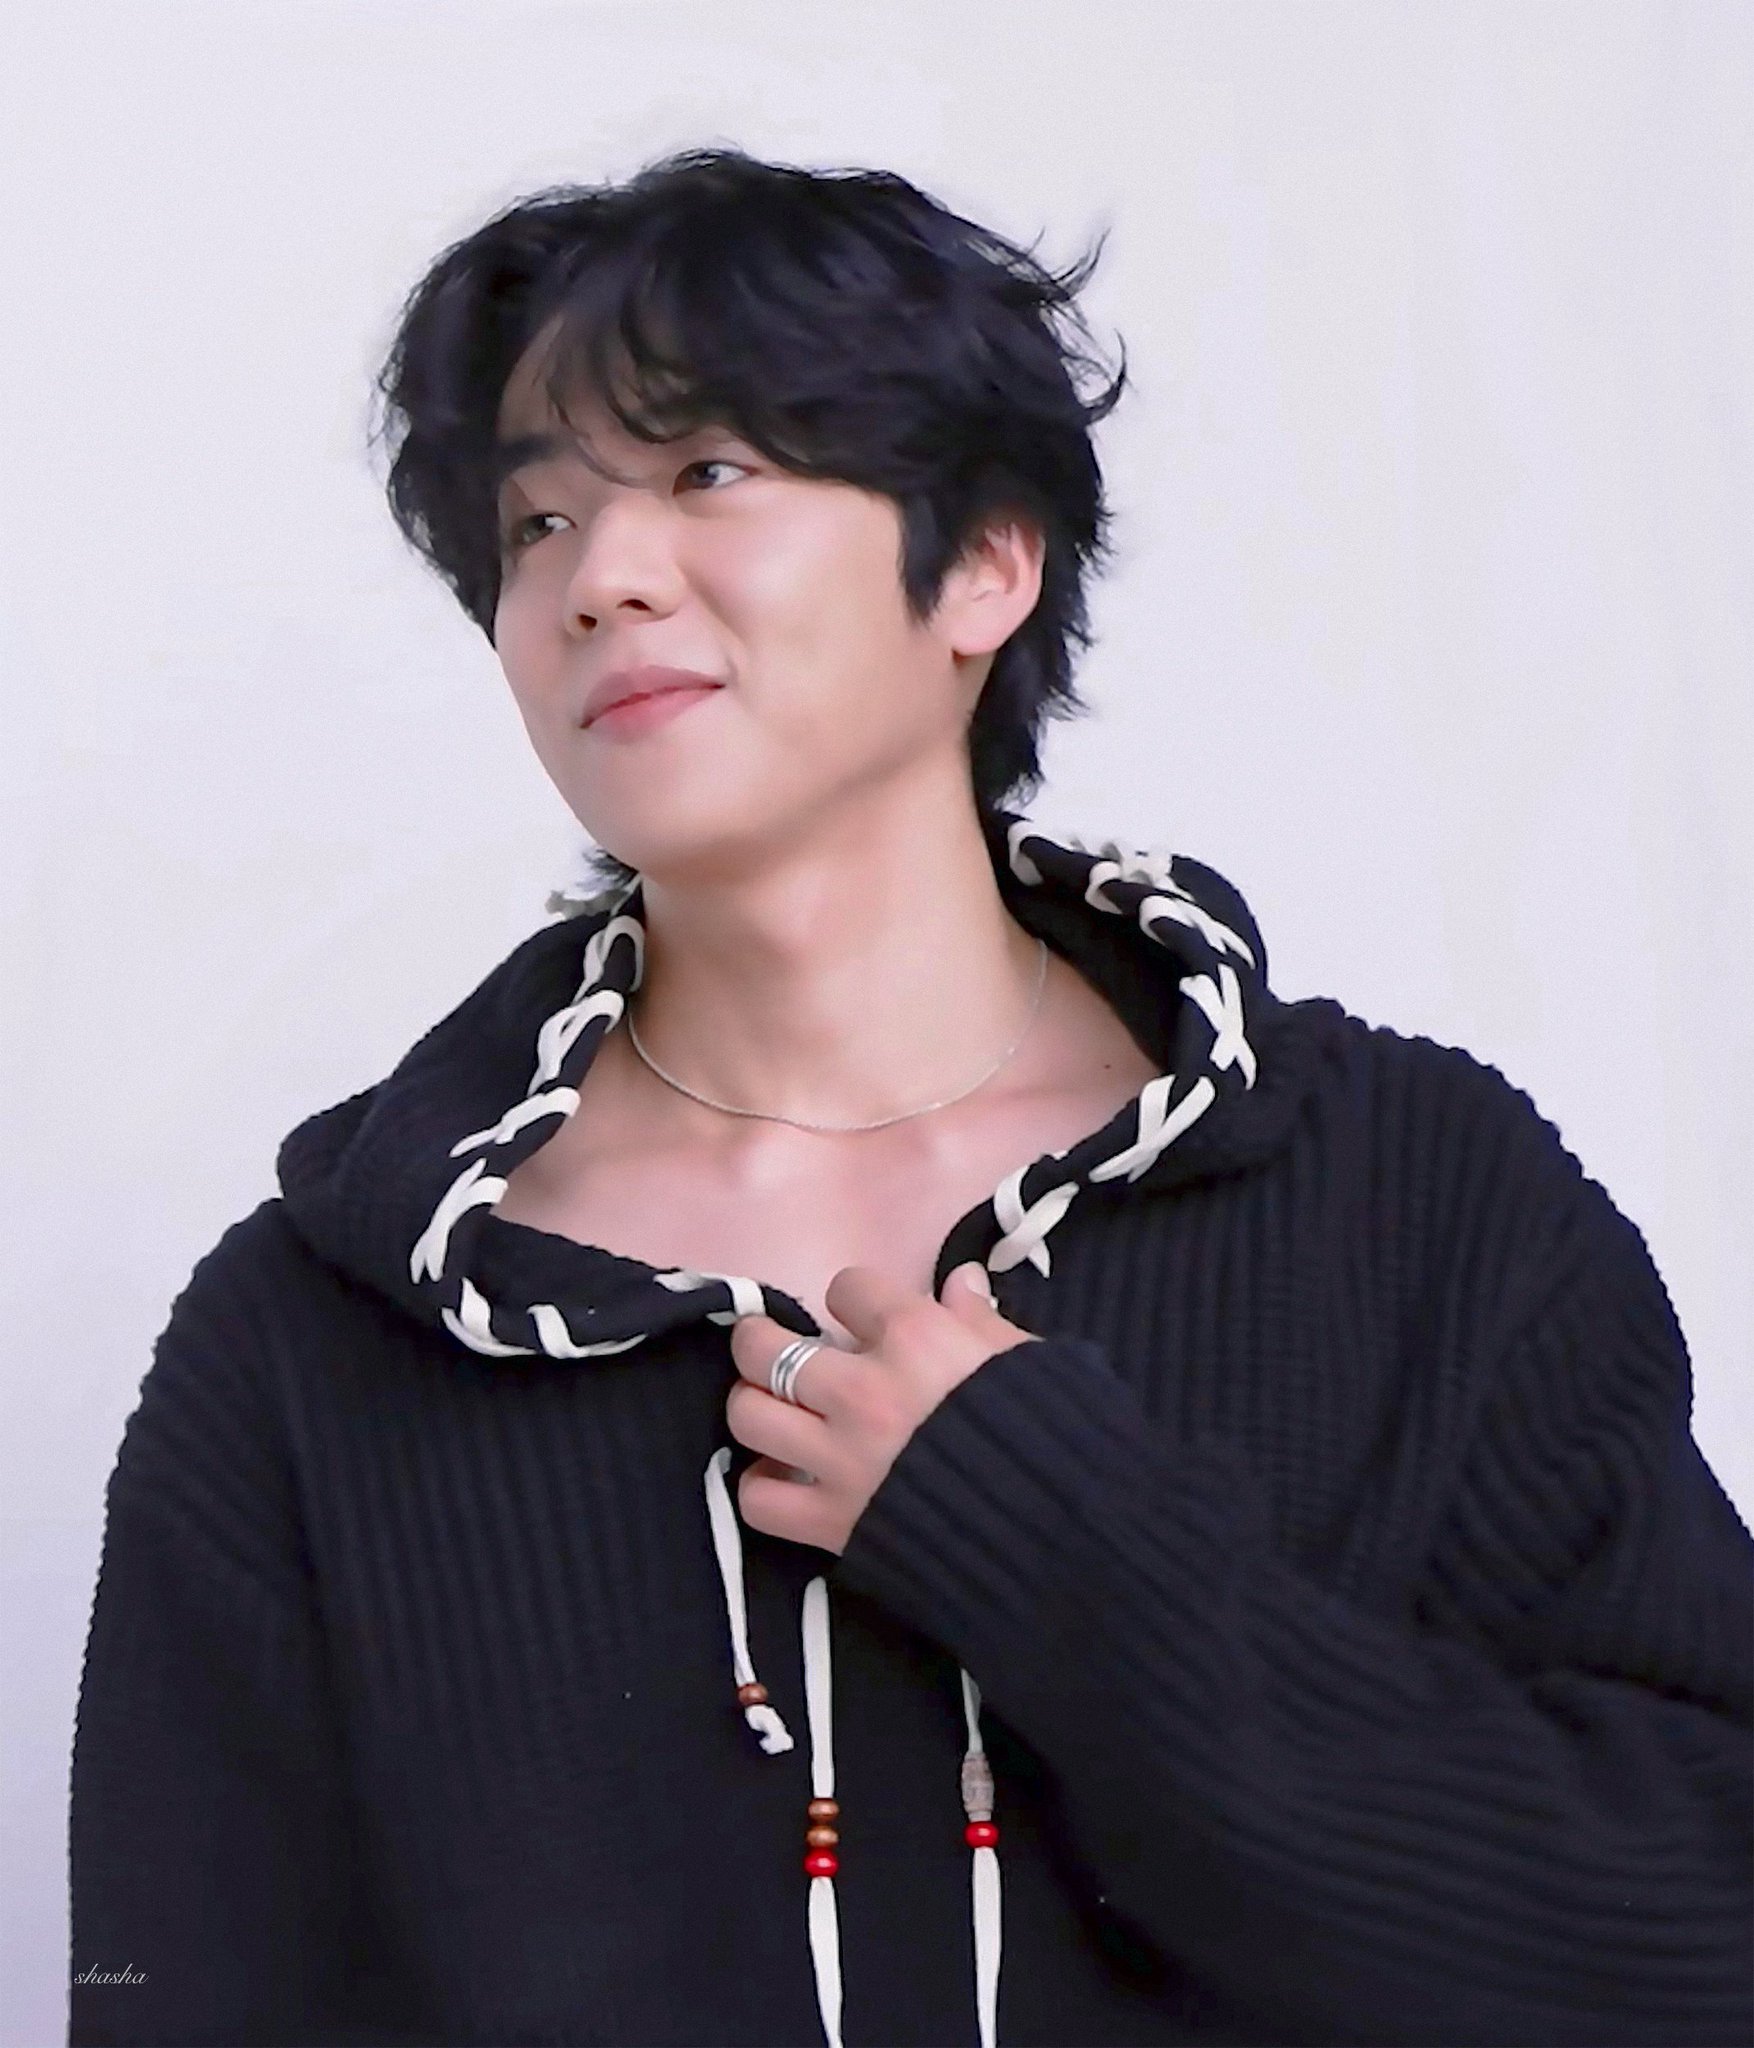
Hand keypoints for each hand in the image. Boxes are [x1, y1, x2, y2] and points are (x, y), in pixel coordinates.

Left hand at [726, 1262, 1038, 1554]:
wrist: (1063, 1538)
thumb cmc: (1057, 1439)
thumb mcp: (1029, 1363)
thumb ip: (982, 1322)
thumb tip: (960, 1280)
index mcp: (917, 1339)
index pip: (846, 1288)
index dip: (853, 1301)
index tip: (861, 1320)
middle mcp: (864, 1391)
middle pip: (766, 1348)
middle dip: (763, 1342)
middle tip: (773, 1350)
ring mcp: (841, 1459)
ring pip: (748, 1414)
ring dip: (753, 1406)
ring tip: (774, 1409)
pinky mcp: (832, 1523)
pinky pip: (760, 1498)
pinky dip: (764, 1486)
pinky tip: (787, 1477)